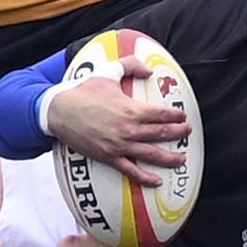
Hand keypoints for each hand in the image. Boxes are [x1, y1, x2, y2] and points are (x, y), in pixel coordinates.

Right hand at [45, 58, 191, 186]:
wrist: (60, 111)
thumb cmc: (83, 92)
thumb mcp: (108, 72)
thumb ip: (130, 65)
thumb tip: (148, 70)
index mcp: (132, 109)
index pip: (162, 114)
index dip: (176, 116)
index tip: (183, 116)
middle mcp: (129, 129)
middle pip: (162, 133)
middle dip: (179, 134)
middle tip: (187, 133)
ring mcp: (120, 145)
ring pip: (152, 154)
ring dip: (170, 158)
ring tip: (181, 159)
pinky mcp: (109, 157)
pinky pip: (131, 171)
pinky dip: (145, 177)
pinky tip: (156, 181)